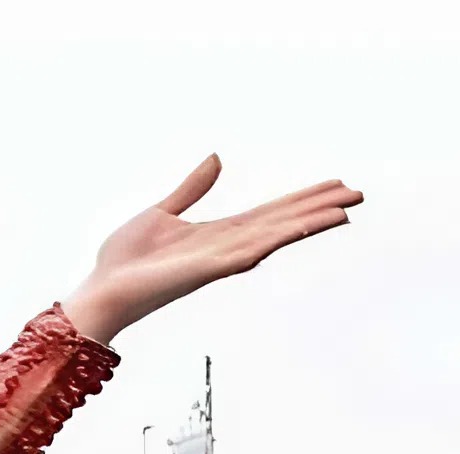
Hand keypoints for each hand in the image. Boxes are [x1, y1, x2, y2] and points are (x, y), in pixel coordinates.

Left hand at [60, 156, 361, 345]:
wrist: (102, 288)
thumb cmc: (125, 259)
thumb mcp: (162, 211)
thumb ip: (191, 189)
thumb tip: (216, 159)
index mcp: (218, 232)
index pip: (271, 212)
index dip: (302, 198)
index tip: (333, 185)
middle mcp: (227, 246)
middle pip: (283, 222)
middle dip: (318, 208)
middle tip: (358, 194)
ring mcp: (221, 259)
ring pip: (275, 235)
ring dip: (309, 223)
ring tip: (344, 210)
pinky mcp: (207, 269)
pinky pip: (249, 250)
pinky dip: (276, 239)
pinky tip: (301, 229)